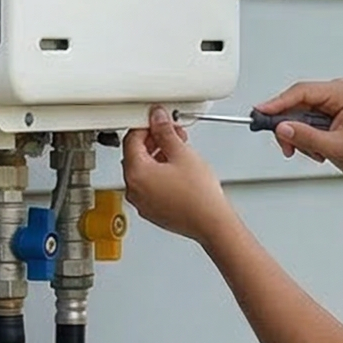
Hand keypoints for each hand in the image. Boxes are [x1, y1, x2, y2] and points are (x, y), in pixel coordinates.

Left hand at [122, 111, 237, 244]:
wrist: (211, 222)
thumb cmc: (199, 195)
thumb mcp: (182, 153)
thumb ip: (165, 132)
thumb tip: (158, 120)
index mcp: (136, 173)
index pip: (131, 140)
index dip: (145, 125)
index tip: (157, 121)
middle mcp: (133, 189)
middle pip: (135, 155)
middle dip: (153, 141)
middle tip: (171, 134)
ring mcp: (141, 202)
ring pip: (142, 171)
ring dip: (157, 156)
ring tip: (179, 151)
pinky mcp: (151, 210)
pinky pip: (149, 186)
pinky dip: (159, 174)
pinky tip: (177, 169)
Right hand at [255, 80, 342, 183]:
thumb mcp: (334, 147)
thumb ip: (306, 137)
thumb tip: (283, 128)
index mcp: (341, 93)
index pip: (302, 92)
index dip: (278, 103)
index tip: (261, 111)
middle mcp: (334, 94)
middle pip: (295, 103)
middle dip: (289, 128)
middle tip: (286, 146)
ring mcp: (329, 104)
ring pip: (296, 116)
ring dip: (299, 138)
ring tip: (315, 153)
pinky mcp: (324, 115)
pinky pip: (302, 124)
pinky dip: (303, 140)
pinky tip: (317, 151)